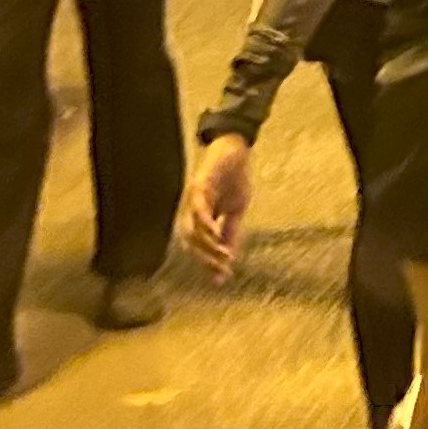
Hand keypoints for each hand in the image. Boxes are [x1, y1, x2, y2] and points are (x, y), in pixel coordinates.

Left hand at [179, 135, 254, 281]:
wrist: (237, 148)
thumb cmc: (235, 178)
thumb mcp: (236, 209)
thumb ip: (230, 232)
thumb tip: (229, 257)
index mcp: (199, 217)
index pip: (198, 247)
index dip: (207, 263)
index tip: (220, 280)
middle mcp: (190, 211)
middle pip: (189, 242)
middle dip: (205, 259)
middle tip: (222, 270)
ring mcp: (192, 198)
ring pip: (191, 229)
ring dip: (206, 246)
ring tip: (222, 256)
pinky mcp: (199, 185)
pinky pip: (198, 209)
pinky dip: (204, 224)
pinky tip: (213, 234)